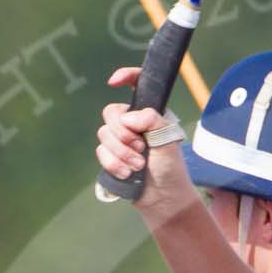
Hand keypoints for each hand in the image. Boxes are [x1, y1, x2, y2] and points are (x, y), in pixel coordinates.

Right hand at [96, 67, 195, 216]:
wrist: (163, 196)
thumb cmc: (170, 167)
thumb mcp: (168, 141)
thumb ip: (152, 121)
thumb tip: (128, 117)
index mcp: (148, 114)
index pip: (137, 86)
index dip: (126, 76)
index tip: (114, 82)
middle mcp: (132, 123)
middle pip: (110, 112)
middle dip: (122, 132)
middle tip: (140, 147)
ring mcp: (120, 140)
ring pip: (103, 134)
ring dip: (121, 152)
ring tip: (138, 165)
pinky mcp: (111, 156)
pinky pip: (101, 152)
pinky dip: (114, 163)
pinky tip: (127, 173)